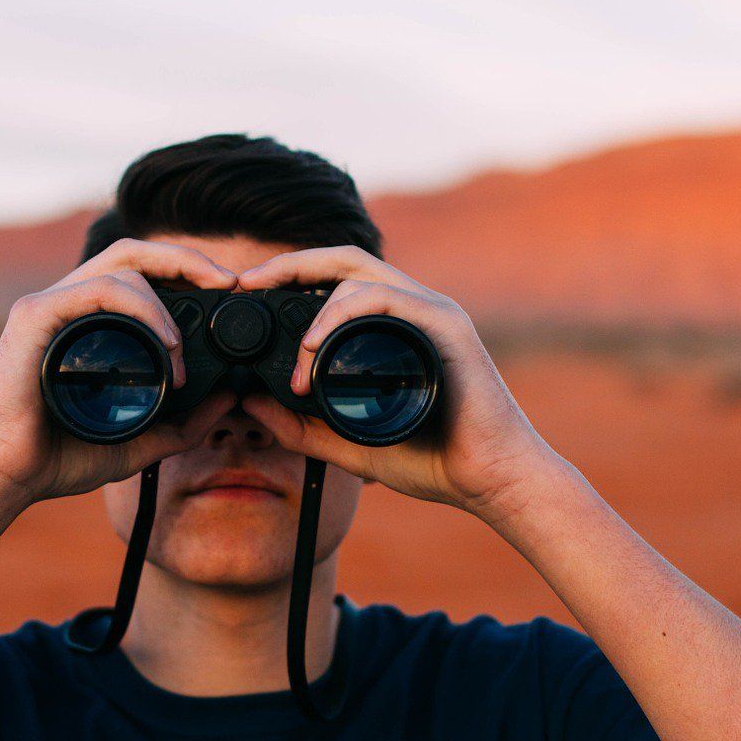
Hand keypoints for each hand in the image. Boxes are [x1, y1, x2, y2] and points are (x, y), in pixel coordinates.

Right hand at [0, 239, 238, 520]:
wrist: (2, 478)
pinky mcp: (33, 316)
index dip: (185, 271)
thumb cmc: (55, 458)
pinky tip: (164, 342)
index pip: (140, 274)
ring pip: (121, 267)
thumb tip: (229, 399)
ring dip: (165, 302)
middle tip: (228, 281)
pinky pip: (97, 289)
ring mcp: (48, 305)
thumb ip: (182, 425)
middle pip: (133, 252)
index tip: (227, 292)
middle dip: (186, 258)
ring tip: (181, 350)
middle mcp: (67, 304)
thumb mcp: (137, 443)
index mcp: (87, 322)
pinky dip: (140, 307)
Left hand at [237, 245, 565, 523]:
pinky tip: (317, 345)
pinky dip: (343, 314)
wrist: (492, 480)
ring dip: (314, 305)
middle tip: (248, 282)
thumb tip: (251, 405)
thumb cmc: (435, 461)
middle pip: (343, 260)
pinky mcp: (445, 325)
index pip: (336, 280)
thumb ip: (301, 427)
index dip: (291, 276)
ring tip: (295, 353)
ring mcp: (431, 311)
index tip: (248, 291)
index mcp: (393, 326)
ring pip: (360, 274)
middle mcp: (413, 308)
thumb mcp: (348, 445)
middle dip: (290, 263)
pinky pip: (386, 299)